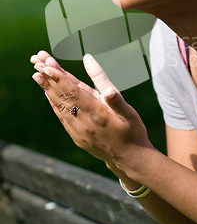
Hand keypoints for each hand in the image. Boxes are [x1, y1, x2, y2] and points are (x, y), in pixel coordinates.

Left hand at [31, 51, 152, 176]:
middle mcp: (83, 124)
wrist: (130, 160)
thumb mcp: (128, 112)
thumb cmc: (132, 132)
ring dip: (47, 89)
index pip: (74, 93)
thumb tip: (100, 74)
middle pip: (62, 97)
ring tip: (37, 74)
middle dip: (49, 78)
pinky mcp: (77, 136)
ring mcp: (78, 132)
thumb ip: (112, 93)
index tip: (47, 65)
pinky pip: (61, 116)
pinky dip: (54, 103)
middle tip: (36, 62)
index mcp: (97, 115)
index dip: (59, 78)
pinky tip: (47, 93)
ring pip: (59, 106)